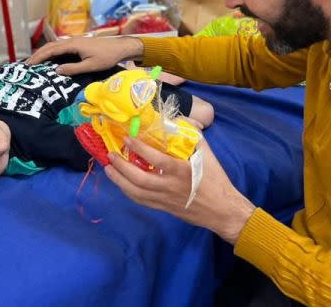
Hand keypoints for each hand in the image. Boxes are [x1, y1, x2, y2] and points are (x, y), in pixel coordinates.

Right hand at [25, 36, 142, 75]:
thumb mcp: (90, 66)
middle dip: (38, 55)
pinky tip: (50, 59)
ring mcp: (74, 41)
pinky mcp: (78, 43)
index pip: (50, 50)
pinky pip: (61, 47)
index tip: (29, 65)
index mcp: (72, 45)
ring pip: (55, 45)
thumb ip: (73, 69)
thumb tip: (56, 71)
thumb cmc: (106, 57)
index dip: (38, 57)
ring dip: (44, 53)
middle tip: (27, 65)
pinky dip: (52, 52)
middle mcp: (71, 41)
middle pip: (50, 46)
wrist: (120, 47)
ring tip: (35, 62)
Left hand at [104, 137, 255, 244]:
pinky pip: (141, 200)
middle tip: (110, 155)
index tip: (127, 139)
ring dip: (119, 180)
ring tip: (108, 168)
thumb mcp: (207, 154)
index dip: (140, 149)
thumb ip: (194, 135)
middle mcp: (170, 186)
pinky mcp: (163, 207)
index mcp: (181, 171)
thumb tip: (180, 118)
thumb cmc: (215, 180)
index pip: (156, 160)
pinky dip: (128, 191)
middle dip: (121, 167)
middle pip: (139, 179)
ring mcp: (164, 199)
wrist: (222, 210)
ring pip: (136, 192)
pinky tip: (120, 183)